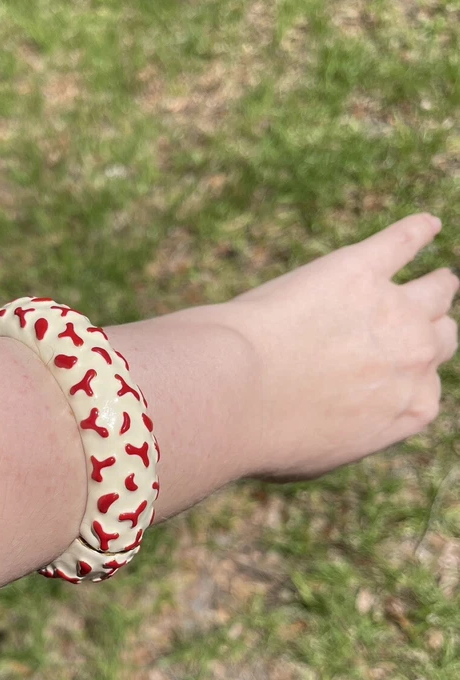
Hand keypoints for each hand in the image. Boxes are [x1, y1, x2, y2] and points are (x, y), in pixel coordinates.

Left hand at [223, 214, 458, 481]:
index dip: (402, 380)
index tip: (381, 377)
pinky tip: (425, 224)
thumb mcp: (318, 454)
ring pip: (436, 291)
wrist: (239, 393)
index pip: (424, 387)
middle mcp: (417, 357)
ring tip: (436, 280)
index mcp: (413, 408)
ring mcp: (395, 309)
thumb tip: (338, 416)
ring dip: (435, 288)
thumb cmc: (268, 435)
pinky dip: (416, 231)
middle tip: (412, 328)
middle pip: (441, 336)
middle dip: (426, 334)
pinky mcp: (361, 268)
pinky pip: (400, 241)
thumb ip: (348, 429)